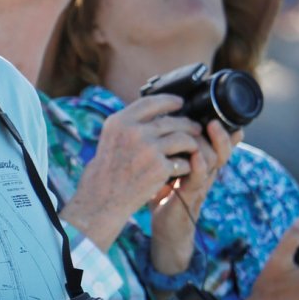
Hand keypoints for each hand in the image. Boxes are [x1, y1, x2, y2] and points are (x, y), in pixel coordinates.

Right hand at [61, 95, 202, 249]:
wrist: (103, 198)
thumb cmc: (107, 170)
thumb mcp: (111, 137)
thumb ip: (130, 124)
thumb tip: (155, 113)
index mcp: (120, 121)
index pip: (151, 102)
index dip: (169, 101)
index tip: (179, 102)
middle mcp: (134, 131)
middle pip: (171, 121)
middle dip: (187, 124)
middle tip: (195, 128)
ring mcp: (149, 148)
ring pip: (182, 138)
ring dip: (192, 143)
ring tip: (194, 147)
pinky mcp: (160, 167)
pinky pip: (183, 161)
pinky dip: (186, 165)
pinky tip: (185, 168)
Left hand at [150, 120, 241, 274]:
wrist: (165, 226)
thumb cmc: (164, 192)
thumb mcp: (169, 166)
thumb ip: (171, 147)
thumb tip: (161, 121)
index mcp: (202, 162)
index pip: (221, 144)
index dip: (229, 132)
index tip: (233, 120)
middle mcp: (206, 171)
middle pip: (223, 150)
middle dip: (222, 135)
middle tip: (214, 122)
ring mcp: (200, 183)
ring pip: (214, 160)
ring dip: (209, 146)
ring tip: (204, 132)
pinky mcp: (190, 193)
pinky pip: (199, 177)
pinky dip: (198, 166)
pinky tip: (194, 157)